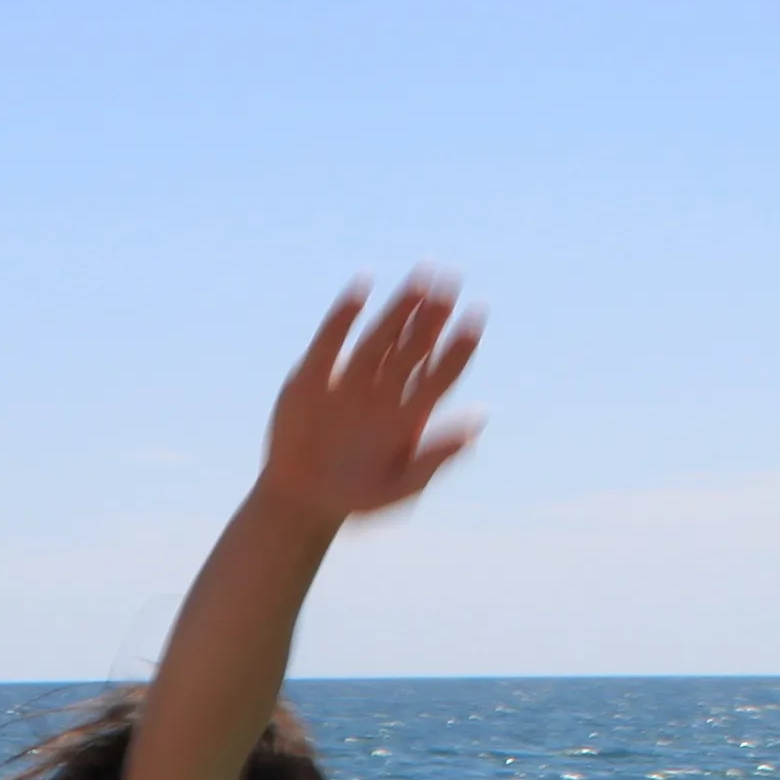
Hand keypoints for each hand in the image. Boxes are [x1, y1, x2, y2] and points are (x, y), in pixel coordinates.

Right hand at [262, 273, 481, 524]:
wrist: (301, 499)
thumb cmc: (355, 497)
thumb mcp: (398, 487)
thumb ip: (432, 459)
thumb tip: (476, 429)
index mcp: (409, 414)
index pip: (442, 372)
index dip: (460, 346)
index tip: (477, 316)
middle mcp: (384, 391)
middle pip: (415, 346)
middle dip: (432, 316)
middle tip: (451, 282)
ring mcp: (351, 380)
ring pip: (381, 336)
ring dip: (400, 308)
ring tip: (421, 279)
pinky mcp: (316, 376)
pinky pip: (333, 339)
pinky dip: (344, 314)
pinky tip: (361, 287)